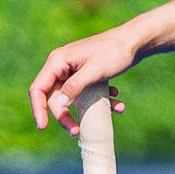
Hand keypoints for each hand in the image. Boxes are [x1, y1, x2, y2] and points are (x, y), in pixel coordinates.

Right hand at [28, 25, 143, 133]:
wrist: (136, 41)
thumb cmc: (114, 52)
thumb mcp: (95, 71)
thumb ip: (75, 86)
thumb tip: (58, 104)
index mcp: (58, 61)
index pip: (38, 88)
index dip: (38, 109)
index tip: (43, 126)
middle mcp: (62, 66)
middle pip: (54, 98)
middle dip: (65, 116)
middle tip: (76, 131)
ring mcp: (74, 71)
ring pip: (72, 98)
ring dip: (86, 111)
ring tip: (103, 117)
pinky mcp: (86, 75)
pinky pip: (87, 94)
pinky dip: (100, 101)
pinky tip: (117, 102)